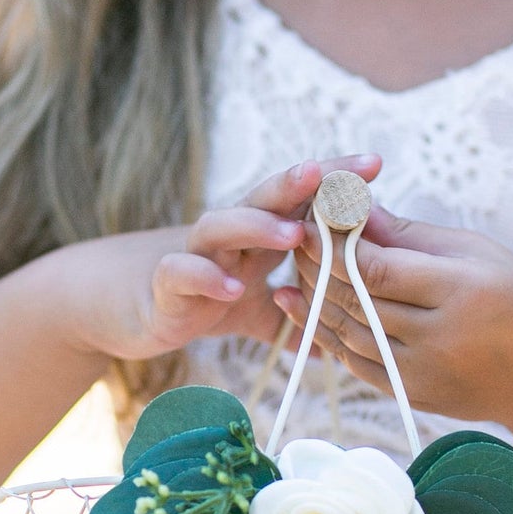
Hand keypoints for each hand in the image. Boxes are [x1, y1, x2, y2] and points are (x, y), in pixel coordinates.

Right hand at [144, 155, 381, 356]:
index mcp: (258, 234)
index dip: (333, 180)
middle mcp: (230, 235)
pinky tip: (231, 289)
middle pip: (264, 197)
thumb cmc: (203, 298)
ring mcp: (197, 254)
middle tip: (326, 172)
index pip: (299, 198)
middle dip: (297, 182)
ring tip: (294, 233)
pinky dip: (207, 277)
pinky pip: (184, 272)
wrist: (138, 310)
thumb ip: (296, 323)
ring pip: (223, 225)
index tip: (374, 165)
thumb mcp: (258, 314)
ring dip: (258, 225)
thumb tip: (339, 348)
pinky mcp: (167, 282)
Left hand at [276, 202, 512, 424]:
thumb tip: (353, 208)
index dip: (335, 243)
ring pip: (348, 332)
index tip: (312, 218)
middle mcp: (440, 337)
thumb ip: (409, 235)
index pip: (376, 268)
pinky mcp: (413, 395)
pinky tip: (307, 306)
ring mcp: (424, 373)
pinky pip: (356, 362)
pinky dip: (327, 334)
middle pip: (356, 299)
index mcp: (461, 291)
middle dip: (319, 265)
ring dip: (317, 298)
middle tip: (298, 236)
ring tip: (300, 266)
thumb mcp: (476, 251)